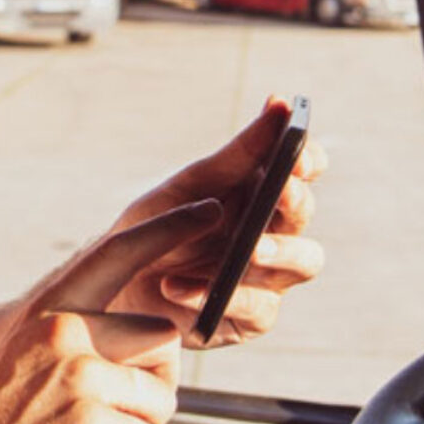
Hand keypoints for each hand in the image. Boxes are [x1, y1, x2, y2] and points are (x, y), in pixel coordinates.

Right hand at [0, 199, 223, 423]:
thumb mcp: (28, 357)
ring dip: (140, 423)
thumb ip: (82, 332)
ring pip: (162, 396)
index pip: (118, 253)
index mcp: (49, 310)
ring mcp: (78, 380)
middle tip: (107, 405)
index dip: (168, 227)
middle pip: (163, 337)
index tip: (210, 209)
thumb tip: (156, 335)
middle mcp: (63, 334)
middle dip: (154, 376)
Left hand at [108, 96, 326, 347]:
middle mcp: (274, 234)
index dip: (308, 159)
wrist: (114, 285)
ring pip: (304, 262)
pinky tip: (177, 286)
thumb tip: (279, 104)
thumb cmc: (156, 227)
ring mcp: (267, 279)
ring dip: (278, 251)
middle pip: (304, 214)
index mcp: (261, 194)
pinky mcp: (248, 320)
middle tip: (281, 191)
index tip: (297, 149)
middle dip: (294, 201)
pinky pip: (252, 308)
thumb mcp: (189, 186)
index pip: (304, 171)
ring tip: (250, 249)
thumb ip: (238, 153)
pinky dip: (215, 294)